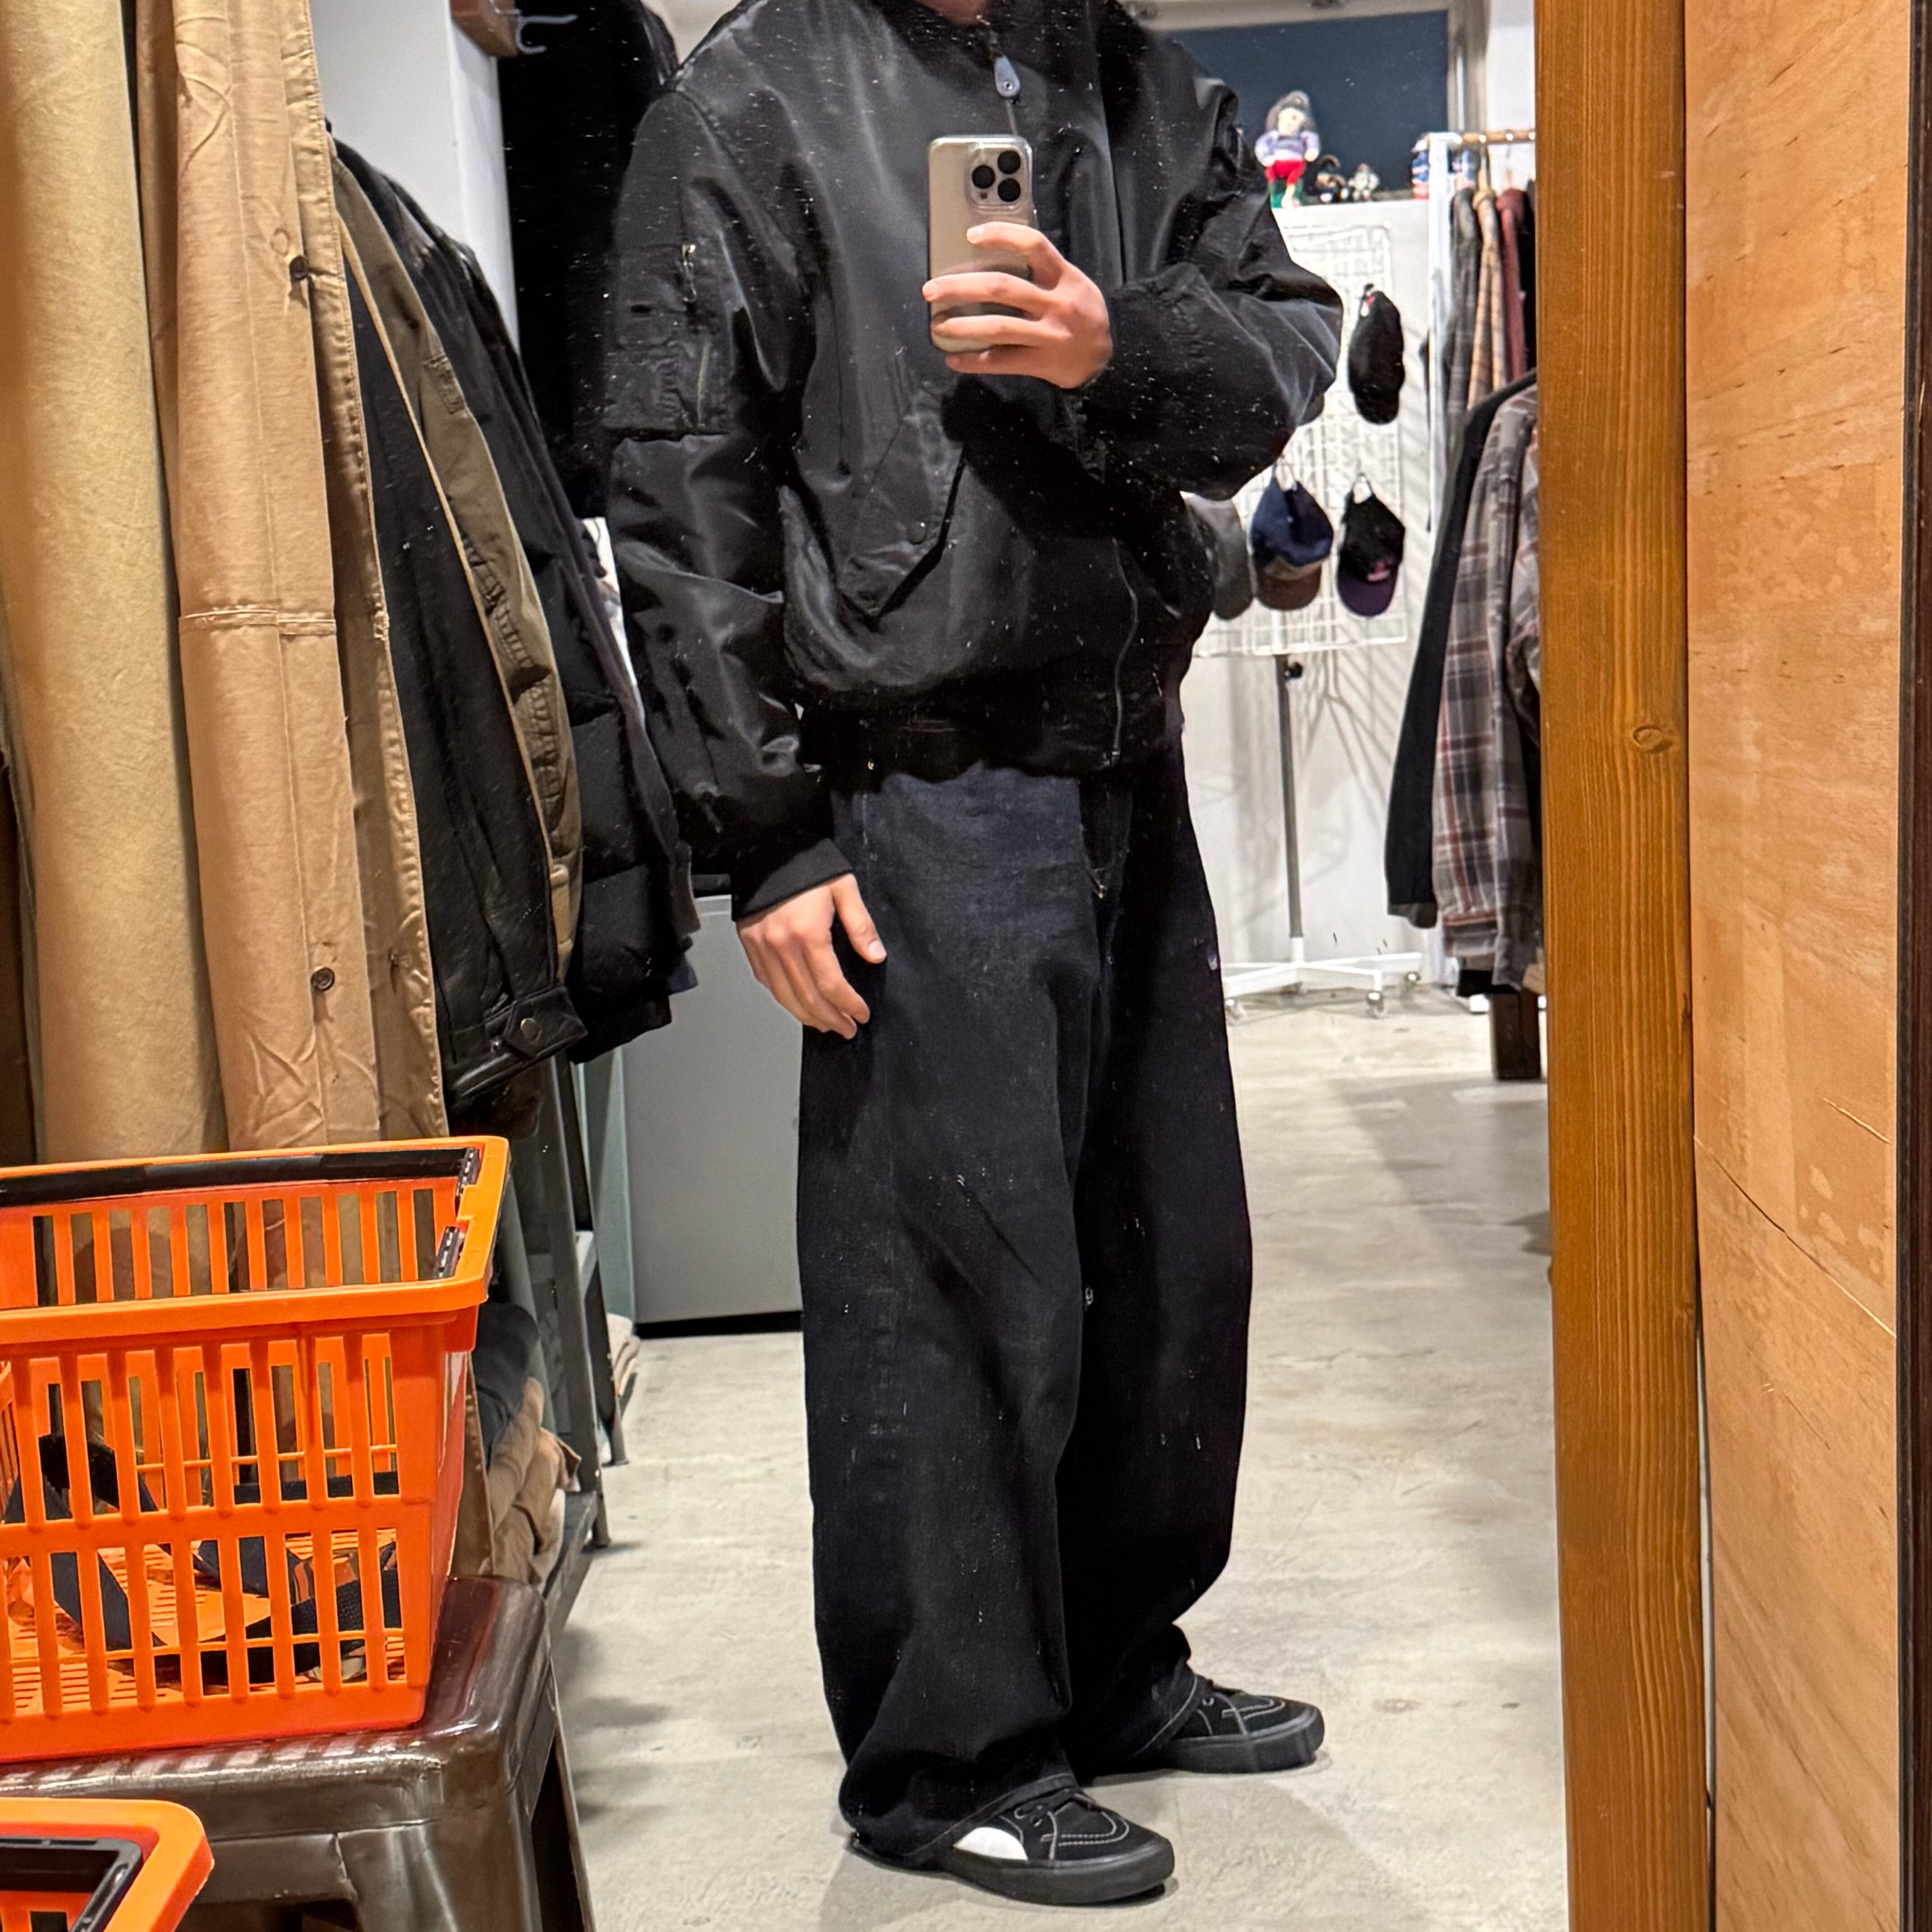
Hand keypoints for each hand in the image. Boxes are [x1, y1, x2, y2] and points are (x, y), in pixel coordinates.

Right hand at [737, 874, 885, 1039]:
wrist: (767, 848)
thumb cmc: (806, 865)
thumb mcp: (844, 888)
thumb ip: (861, 925)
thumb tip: (875, 956)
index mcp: (807, 933)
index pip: (830, 984)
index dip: (848, 1005)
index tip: (861, 1014)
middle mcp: (781, 945)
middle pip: (808, 997)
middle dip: (830, 1018)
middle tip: (847, 1028)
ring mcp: (761, 947)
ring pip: (785, 996)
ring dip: (807, 1016)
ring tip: (826, 1024)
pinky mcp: (749, 946)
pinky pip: (767, 982)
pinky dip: (784, 999)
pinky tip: (799, 1004)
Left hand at [923, 224, 1112, 387]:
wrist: (1106, 358)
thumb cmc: (1082, 313)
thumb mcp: (1072, 283)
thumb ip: (1042, 269)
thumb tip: (994, 254)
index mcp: (1063, 277)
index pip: (1033, 245)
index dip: (1001, 236)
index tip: (970, 236)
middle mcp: (1055, 305)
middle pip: (1002, 288)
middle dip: (961, 287)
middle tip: (932, 289)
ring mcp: (1048, 336)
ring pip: (997, 328)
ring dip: (961, 326)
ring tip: (937, 325)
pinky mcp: (1040, 362)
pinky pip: (1001, 362)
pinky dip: (973, 361)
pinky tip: (953, 358)